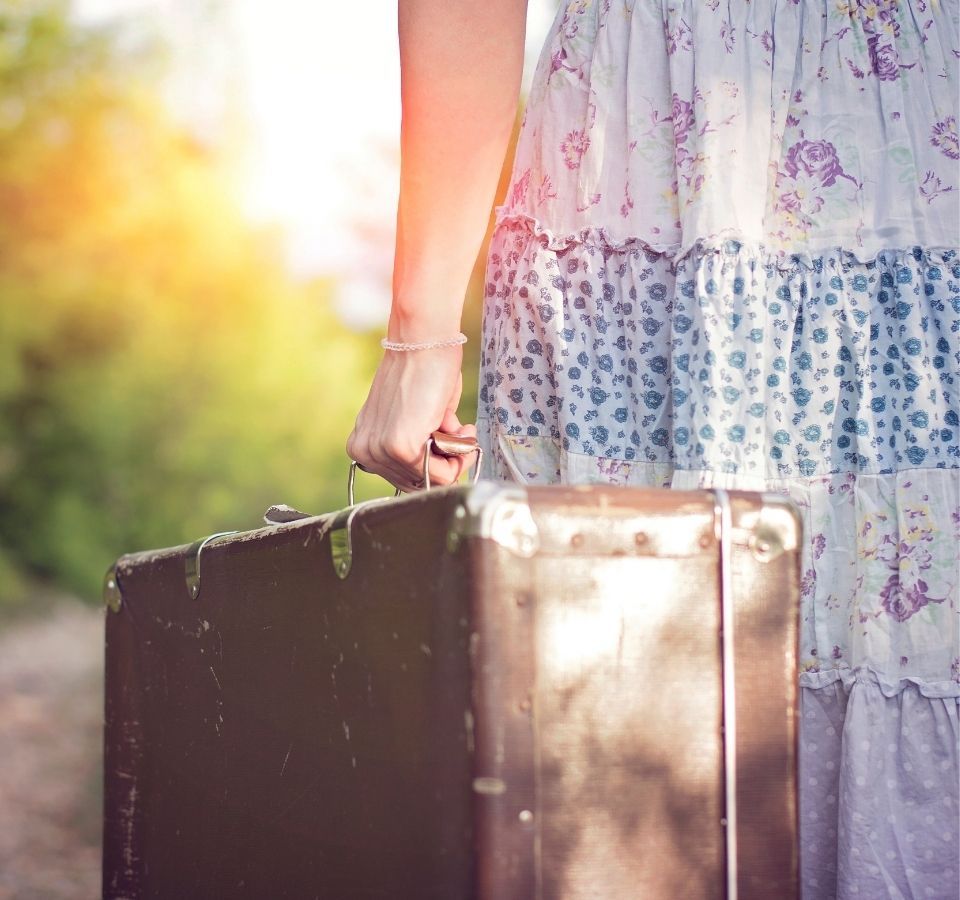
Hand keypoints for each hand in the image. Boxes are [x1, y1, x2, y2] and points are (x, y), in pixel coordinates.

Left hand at [346, 345, 477, 493]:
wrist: (423, 342)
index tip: (450, 440)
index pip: (403, 477)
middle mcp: (364, 452)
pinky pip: (439, 474)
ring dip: (455, 457)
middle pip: (417, 483)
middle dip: (446, 462)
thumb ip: (421, 445)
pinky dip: (458, 456)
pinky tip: (460, 429)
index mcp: (363, 444)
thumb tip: (446, 465)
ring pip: (431, 480)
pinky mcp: (399, 447)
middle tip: (461, 434)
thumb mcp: (416, 418)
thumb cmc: (425, 371)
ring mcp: (379, 452)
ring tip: (460, 428)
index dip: (434, 463)